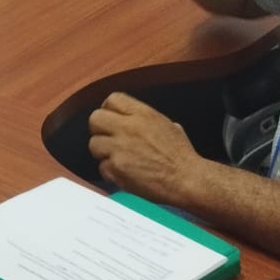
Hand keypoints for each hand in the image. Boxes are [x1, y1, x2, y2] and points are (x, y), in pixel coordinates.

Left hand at [88, 93, 203, 204]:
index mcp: (143, 114)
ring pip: (93, 144)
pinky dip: (110, 172)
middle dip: (99, 130)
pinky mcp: (116, 168)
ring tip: (118, 159)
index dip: (109, 109)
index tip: (111, 120)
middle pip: (95, 118)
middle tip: (108, 139)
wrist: (186, 180)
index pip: (112, 99)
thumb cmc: (181, 155)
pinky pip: (101, 167)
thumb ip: (147, 120)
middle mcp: (128, 128)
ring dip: (103, 152)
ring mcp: (120, 148)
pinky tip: (124, 173)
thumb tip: (137, 121)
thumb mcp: (169, 126)